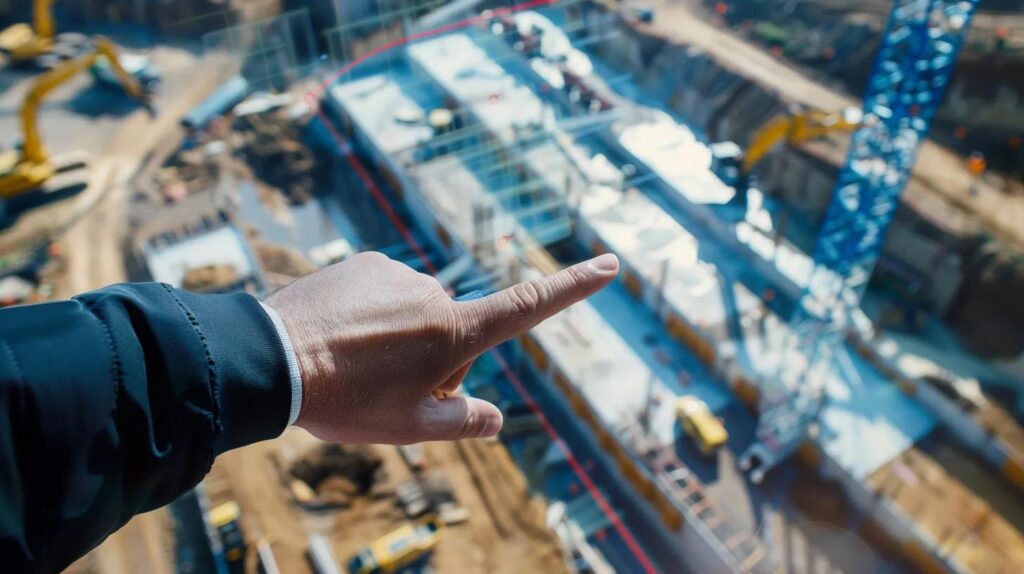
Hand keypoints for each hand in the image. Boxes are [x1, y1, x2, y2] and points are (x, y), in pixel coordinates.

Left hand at [265, 251, 618, 443]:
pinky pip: (383, 294)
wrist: (271, 360)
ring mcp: (397, 274)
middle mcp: (434, 293)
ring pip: (416, 313)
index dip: (573, 287)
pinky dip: (371, 317)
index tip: (609, 263)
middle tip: (386, 389)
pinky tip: (338, 340)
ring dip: (399, 338)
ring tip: (355, 366)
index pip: (528, 307)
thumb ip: (463, 422)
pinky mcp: (363, 265)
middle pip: (455, 332)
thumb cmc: (346, 401)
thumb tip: (495, 420)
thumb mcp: (411, 428)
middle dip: (434, 360)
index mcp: (455, 333)